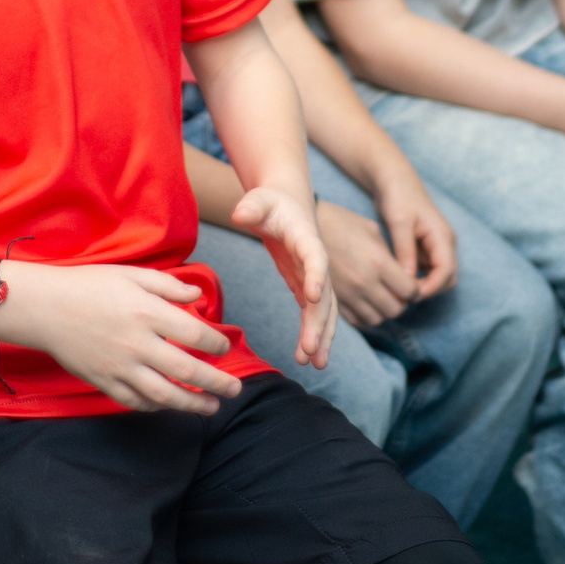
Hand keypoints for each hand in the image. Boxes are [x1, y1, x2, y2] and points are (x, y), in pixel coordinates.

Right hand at [0, 262, 243, 414]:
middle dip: (216, 383)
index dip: (217, 344)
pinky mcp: (104, 382)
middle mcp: (138, 344)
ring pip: (164, 395)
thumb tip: (198, 296)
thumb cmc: (88, 284)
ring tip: (211, 408)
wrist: (44, 307)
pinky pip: (135, 402)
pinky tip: (167, 405)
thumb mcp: (131, 274)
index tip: (224, 347)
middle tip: (235, 390)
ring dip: (192, 404)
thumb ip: (168, 285)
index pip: (195, 335)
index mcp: (148, 313)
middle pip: (187, 371)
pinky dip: (156, 407)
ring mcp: (120, 368)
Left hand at [232, 185, 334, 369]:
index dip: (317, 275)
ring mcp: (314, 276)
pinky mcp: (307, 287)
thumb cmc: (270, 201)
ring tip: (315, 363)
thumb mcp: (259, 199)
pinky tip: (308, 357)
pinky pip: (315, 314)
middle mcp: (316, 260)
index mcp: (306, 237)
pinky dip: (315, 334)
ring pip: (325, 310)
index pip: (316, 257)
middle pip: (324, 294)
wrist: (287, 203)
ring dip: (322, 336)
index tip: (312, 297)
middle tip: (309, 351)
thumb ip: (250, 206)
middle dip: (318, 323)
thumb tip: (239, 214)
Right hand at [317, 200, 420, 328]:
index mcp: (378, 262)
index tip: (411, 283)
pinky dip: (367, 316)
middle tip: (398, 291)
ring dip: (384, 311)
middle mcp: (364, 283)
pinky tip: (366, 303)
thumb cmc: (342, 223)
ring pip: (379, 319)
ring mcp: (348, 295)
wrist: (304, 226)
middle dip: (402, 301)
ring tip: (382, 297)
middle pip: (396, 309)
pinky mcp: (334, 301)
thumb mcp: (372, 230)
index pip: (409, 291)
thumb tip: (405, 275)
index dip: (415, 289)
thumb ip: (392, 256)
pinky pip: (359, 322)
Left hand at [370, 170, 456, 303]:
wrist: (393, 179)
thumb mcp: (399, 221)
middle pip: (447, 279)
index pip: (447, 271)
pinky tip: (398, 279)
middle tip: (403, 294)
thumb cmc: (398, 195)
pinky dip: (417, 279)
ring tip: (399, 289)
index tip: (410, 294)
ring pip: (438, 277)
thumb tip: (408, 279)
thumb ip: (405, 250)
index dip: (431, 287)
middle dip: (429, 290)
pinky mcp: (426, 248)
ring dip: (423, 286)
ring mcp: (437, 246)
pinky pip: (427, 271)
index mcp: (442, 236)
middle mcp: (444, 243)